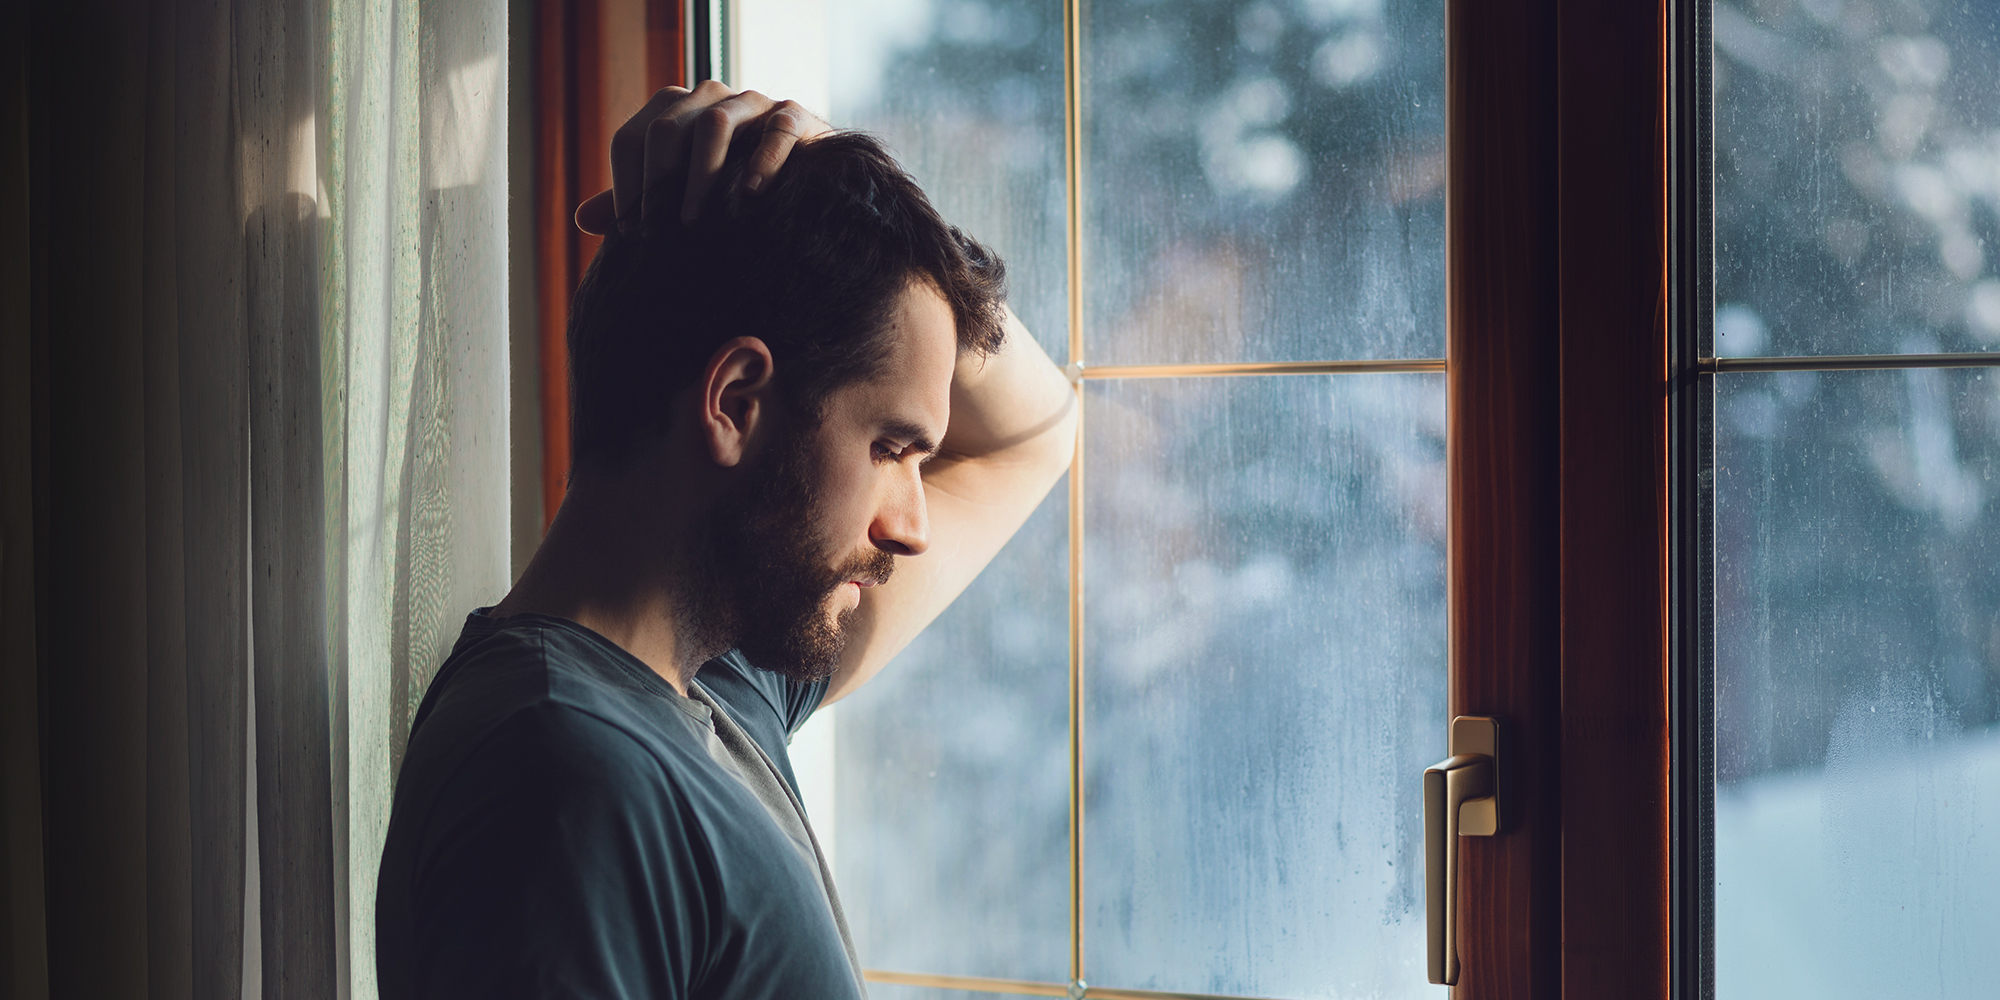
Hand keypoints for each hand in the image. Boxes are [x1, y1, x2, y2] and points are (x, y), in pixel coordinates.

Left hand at [573, 81, 831, 237]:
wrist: (801, 173)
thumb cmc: (729, 183)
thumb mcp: (678, 191)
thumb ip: (636, 199)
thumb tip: (581, 220)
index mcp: (673, 111)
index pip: (632, 138)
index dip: (625, 186)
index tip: (631, 233)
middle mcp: (708, 98)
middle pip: (667, 128)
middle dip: (658, 183)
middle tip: (659, 233)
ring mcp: (753, 102)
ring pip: (716, 123)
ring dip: (700, 175)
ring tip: (694, 220)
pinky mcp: (794, 114)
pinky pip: (777, 127)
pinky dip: (763, 159)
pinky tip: (751, 194)